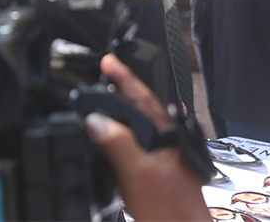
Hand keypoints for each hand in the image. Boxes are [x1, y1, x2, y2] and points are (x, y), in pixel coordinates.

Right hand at [86, 54, 208, 221]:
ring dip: (120, 118)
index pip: (144, 97)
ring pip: (139, 130)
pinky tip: (111, 145)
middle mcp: (171, 143)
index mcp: (170, 135)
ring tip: (103, 104)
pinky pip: (137, 149)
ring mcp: (167, 160)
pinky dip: (121, 141)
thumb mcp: (137, 172)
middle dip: (122, 92)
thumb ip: (117, 143)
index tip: (109, 62)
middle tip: (104, 76)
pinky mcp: (160, 176)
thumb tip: (98, 119)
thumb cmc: (170, 213)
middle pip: (142, 110)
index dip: (125, 78)